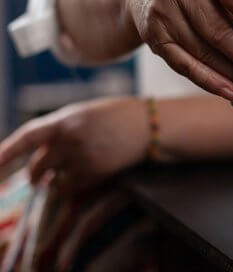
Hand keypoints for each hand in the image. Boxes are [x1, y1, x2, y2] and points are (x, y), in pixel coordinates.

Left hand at [0, 97, 148, 194]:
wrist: (150, 125)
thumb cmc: (119, 114)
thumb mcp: (86, 113)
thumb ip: (63, 127)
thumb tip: (43, 147)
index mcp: (65, 119)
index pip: (27, 137)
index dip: (5, 153)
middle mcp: (70, 139)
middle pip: (37, 166)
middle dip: (34, 174)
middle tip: (37, 177)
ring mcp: (82, 157)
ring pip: (54, 180)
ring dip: (55, 180)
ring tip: (67, 174)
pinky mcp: (95, 173)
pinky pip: (72, 187)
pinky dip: (71, 186)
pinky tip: (82, 176)